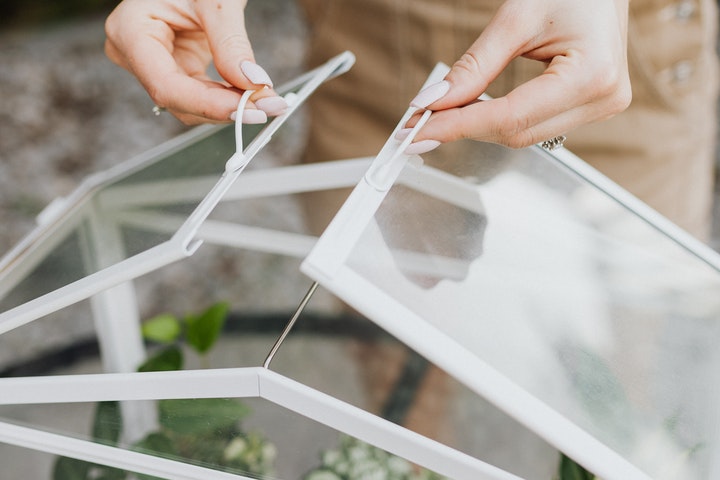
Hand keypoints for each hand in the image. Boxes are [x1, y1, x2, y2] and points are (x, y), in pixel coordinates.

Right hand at [104, 0, 286, 124]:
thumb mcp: (216, 0)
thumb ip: (232, 43)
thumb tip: (254, 84)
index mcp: (131, 31)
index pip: (166, 85)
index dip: (208, 105)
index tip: (248, 110)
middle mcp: (135, 53)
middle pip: (179, 100)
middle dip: (227, 107)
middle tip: (270, 106)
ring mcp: (154, 63)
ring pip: (192, 103)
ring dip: (232, 105)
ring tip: (269, 99)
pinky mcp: (176, 67)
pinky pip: (202, 94)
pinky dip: (230, 96)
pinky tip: (254, 94)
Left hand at [403, 0, 630, 153]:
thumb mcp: (517, 17)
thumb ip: (474, 66)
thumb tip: (433, 102)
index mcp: (593, 75)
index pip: (511, 117)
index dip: (459, 126)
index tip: (419, 130)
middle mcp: (603, 99)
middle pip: (516, 133)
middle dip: (463, 128)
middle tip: (419, 122)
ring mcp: (601, 107)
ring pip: (523, 135)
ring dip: (478, 127)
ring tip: (440, 115)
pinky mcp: (590, 107)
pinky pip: (535, 126)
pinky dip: (499, 121)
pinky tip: (472, 112)